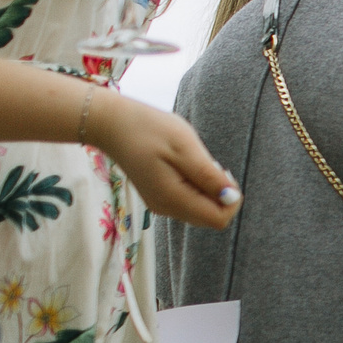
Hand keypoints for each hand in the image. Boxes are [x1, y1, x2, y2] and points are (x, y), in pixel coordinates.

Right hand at [92, 94, 240, 228]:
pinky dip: (194, 185)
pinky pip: (188, 200)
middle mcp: (166, 209)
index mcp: (173, 199)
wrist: (111, 123)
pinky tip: (181, 163)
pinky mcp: (158, 196)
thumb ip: (208, 176)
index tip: (221, 172)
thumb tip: (231, 198)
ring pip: (201, 208)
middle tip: (205, 163)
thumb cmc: (148, 129)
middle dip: (218, 193)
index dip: (230, 199)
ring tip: (189, 161)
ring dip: (206, 188)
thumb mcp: (185, 148)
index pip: (219, 219)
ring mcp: (160, 204)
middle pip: (211, 216)